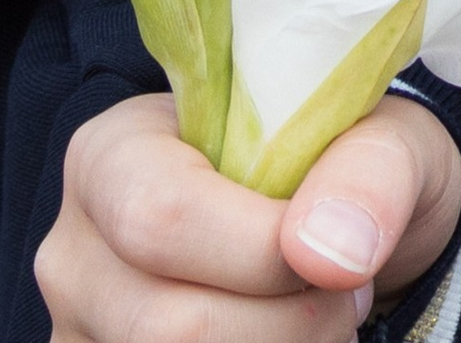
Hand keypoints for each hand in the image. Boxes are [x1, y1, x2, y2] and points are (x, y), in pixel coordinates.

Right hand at [40, 91, 460, 338]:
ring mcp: (83, 329)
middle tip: (345, 295)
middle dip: (288, 322)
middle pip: (171, 324)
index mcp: (114, 153)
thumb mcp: (382, 137)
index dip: (262, 254)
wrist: (340, 232)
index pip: (164, 217)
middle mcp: (77, 249)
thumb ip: (371, 173)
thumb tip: (331, 251)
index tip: (339, 255)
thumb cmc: (347, 169)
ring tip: (320, 317)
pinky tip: (287, 342)